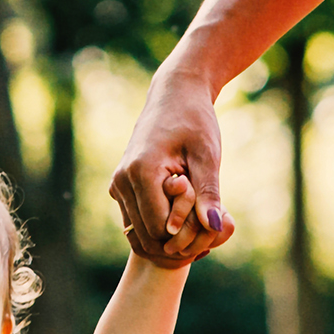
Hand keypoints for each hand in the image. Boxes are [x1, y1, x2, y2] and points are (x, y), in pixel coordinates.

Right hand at [109, 66, 233, 264]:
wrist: (175, 95)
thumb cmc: (195, 121)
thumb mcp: (208, 155)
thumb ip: (209, 192)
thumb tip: (215, 227)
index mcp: (141, 172)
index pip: (161, 228)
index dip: (188, 233)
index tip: (210, 217)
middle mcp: (121, 181)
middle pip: (148, 236)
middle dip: (177, 238)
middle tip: (205, 220)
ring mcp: (117, 186)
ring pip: (140, 233)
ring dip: (168, 233)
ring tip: (196, 214)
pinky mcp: (120, 188)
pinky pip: (137, 222)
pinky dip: (159, 225)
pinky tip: (184, 212)